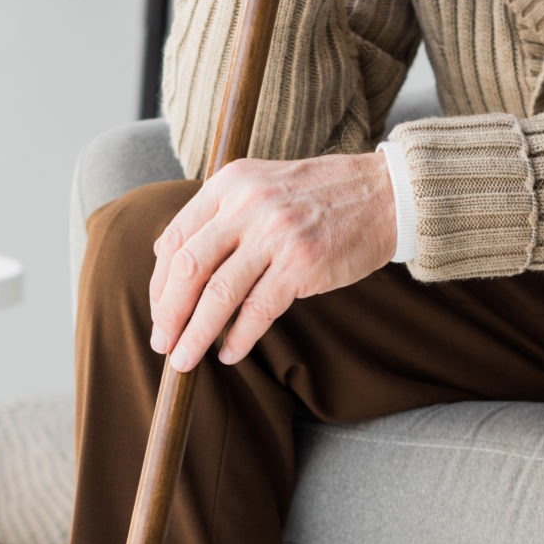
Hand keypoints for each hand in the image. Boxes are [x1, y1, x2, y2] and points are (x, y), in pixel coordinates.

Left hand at [148, 152, 395, 370]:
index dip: (159, 283)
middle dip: (168, 312)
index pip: (175, 238)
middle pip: (187, 267)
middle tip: (161, 343)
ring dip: (195, 334)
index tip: (158, 311)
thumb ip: (218, 215)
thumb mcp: (260, 186)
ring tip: (184, 360)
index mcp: (229, 184)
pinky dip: (238, 338)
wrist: (385, 193)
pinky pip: (258, 310)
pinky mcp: (302, 263)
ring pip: (218, 293)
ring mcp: (275, 234)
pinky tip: (229, 355)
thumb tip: (168, 258)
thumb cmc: (318, 197)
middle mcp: (246, 204)